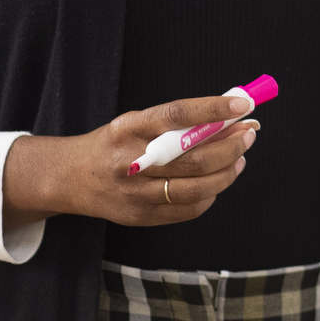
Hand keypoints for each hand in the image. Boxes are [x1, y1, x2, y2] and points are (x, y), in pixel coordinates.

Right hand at [8, 94, 259, 227]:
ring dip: (228, 171)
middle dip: (232, 145)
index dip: (213, 108)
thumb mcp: (136, 121)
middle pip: (195, 158)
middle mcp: (131, 162)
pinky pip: (188, 209)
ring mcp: (134, 194)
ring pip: (197, 187)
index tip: (243, 103)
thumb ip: (176, 121)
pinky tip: (217, 181)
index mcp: (129, 128)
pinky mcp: (139, 217)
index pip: (177, 115)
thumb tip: (230, 114)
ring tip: (240, 157)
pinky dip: (210, 195)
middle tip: (249, 133)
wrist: (70, 177)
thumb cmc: (115, 143)